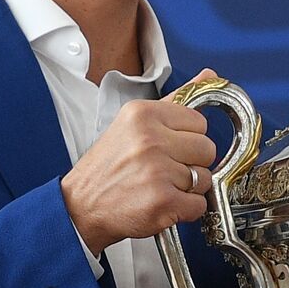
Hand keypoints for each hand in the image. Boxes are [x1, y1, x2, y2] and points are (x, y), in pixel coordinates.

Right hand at [60, 69, 219, 257]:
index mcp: (143, 114)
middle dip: (191, 163)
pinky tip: (161, 204)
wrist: (79, 207)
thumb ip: (175, 100)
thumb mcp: (132, 124)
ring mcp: (157, 171)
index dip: (187, 139)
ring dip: (187, 189)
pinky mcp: (163, 202)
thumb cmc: (106, 167)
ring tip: (158, 187)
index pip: (199, 121)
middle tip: (164, 170)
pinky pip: (198, 205)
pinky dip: (185, 210)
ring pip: (205, 179)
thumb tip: (209, 76)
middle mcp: (150, 139)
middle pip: (207, 149)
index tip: (168, 147)